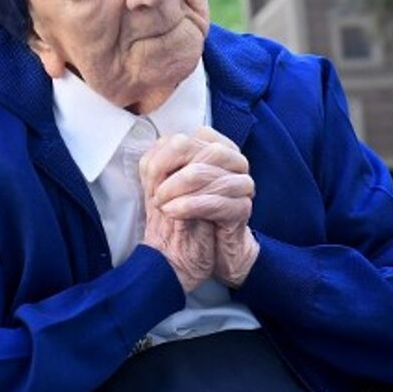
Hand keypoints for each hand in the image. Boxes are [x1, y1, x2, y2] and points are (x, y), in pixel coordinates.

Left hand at [145, 128, 259, 287]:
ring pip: (212, 173)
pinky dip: (190, 205)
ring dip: (178, 188)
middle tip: (155, 194)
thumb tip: (156, 149)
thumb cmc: (181, 215)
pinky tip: (173, 212)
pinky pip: (219, 201)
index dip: (167, 154)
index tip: (150, 175)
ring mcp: (241, 186)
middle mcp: (233, 163)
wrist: (195, 254)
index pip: (194, 137)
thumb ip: (158, 163)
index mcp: (214, 149)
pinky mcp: (242, 210)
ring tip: (161, 205)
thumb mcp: (162, 185)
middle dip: (174, 170)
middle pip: (208, 151)